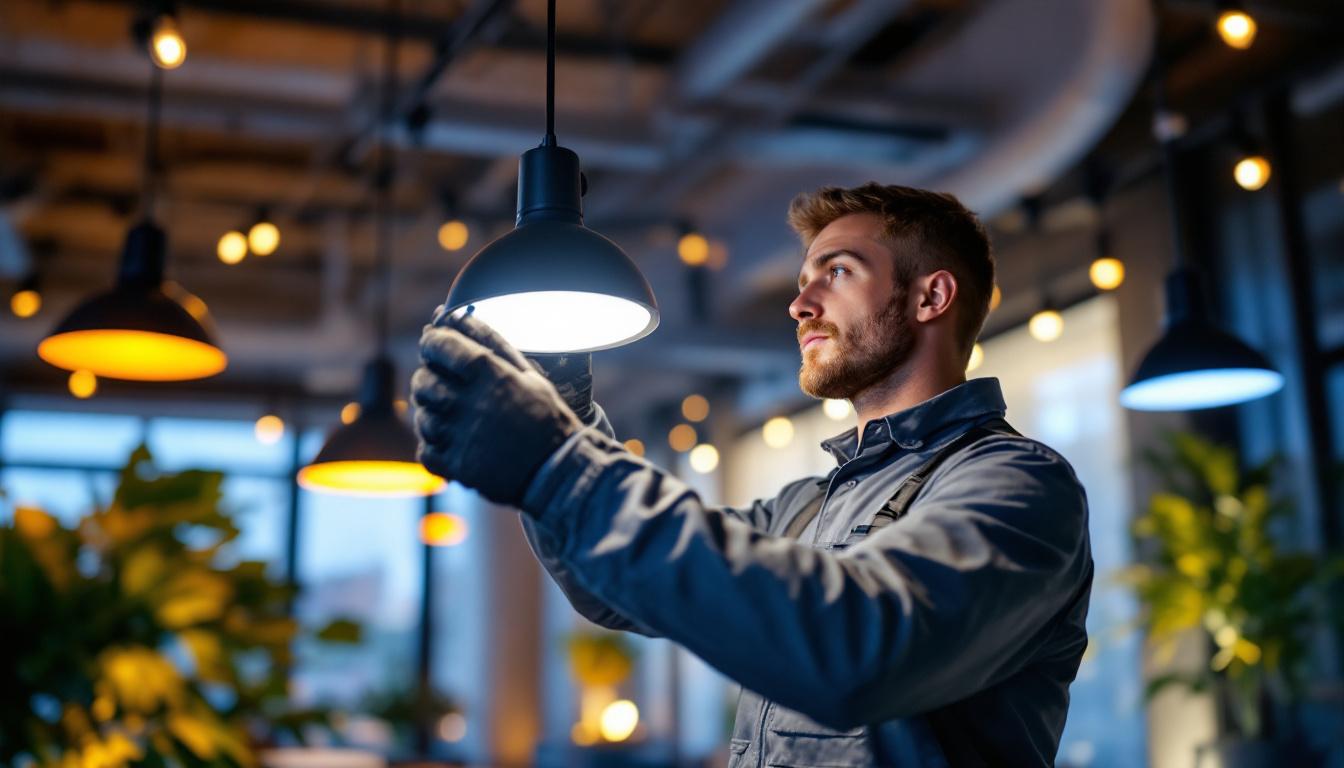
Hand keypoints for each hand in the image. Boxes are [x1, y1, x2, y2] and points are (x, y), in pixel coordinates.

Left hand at [413, 317, 581, 506]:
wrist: (558, 471)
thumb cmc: (546, 418)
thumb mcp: (528, 374)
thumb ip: (490, 342)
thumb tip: (457, 315)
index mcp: (489, 373)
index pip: (438, 344)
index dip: (432, 342)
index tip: (436, 346)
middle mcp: (469, 402)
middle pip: (423, 380)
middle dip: (429, 378)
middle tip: (446, 384)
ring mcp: (459, 436)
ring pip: (422, 415)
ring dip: (432, 413)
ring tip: (456, 417)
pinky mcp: (455, 465)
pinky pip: (425, 450)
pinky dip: (433, 445)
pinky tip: (455, 442)